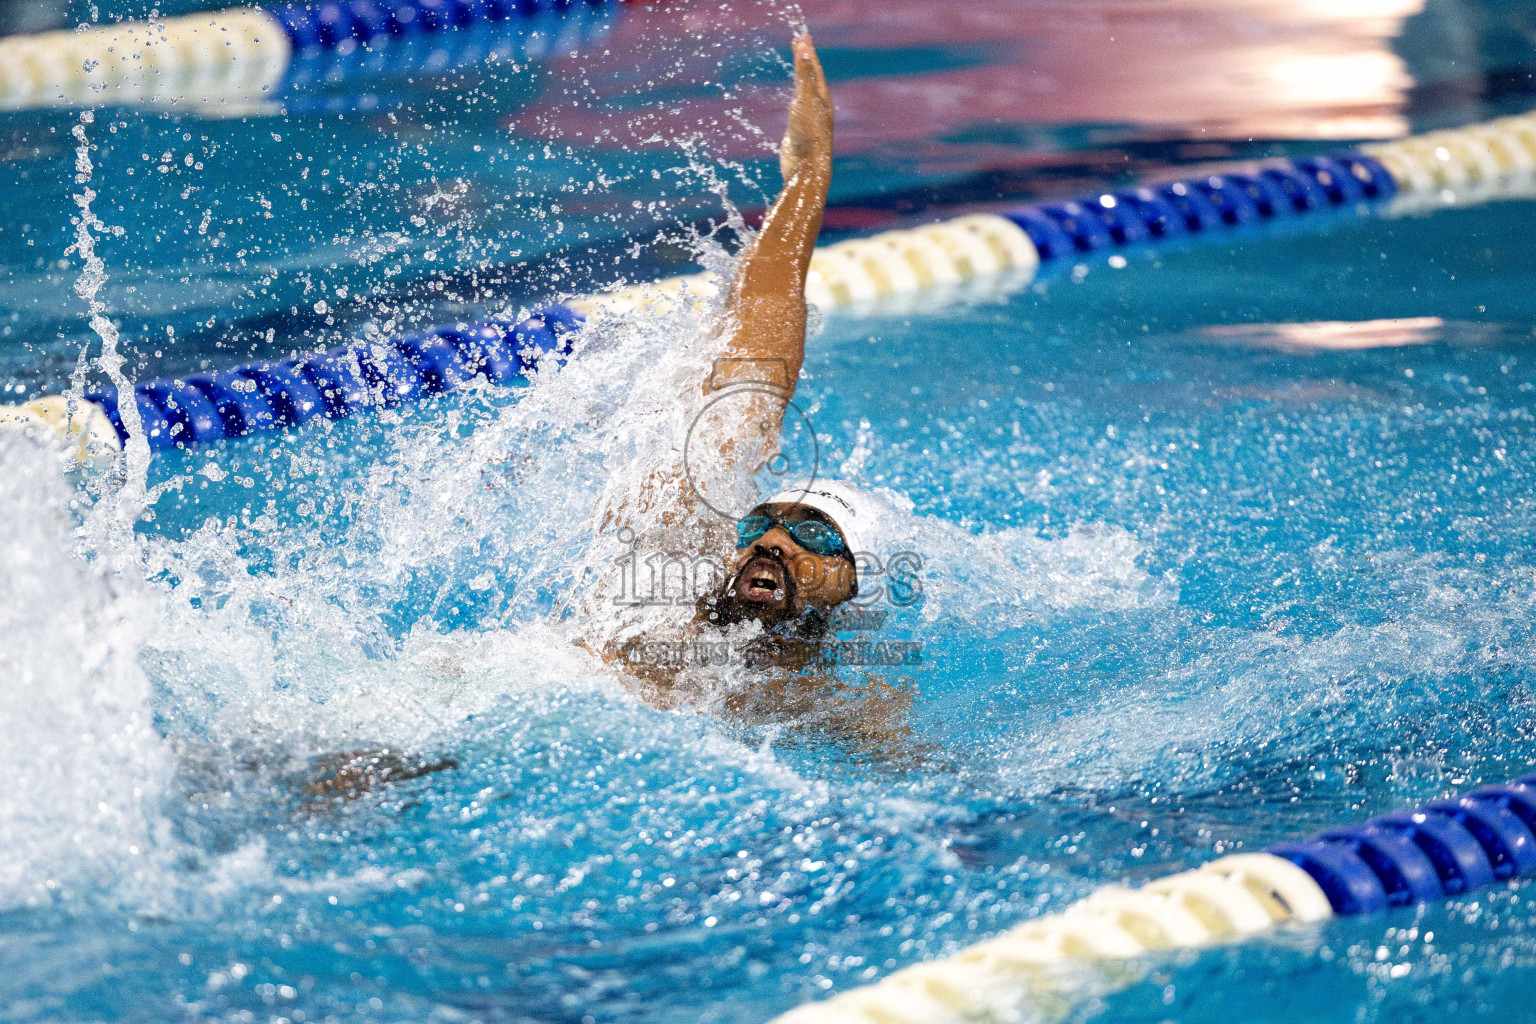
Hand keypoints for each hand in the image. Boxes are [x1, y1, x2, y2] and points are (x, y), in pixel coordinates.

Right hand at [780, 33, 833, 182]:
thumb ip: (804, 76)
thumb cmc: (808, 134)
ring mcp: (808, 118)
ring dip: (801, 76)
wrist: (805, 168)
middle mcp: (818, 107)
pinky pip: (797, 106)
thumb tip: (804, 50)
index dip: (808, 51)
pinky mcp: (798, 130)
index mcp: (822, 98)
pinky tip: (794, 97)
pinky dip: (795, 95)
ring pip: (805, 91)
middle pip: (811, 77)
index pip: (815, 68)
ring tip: (798, 64)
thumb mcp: (805, 101)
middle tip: (799, 41)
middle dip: (805, 59)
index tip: (802, 35)